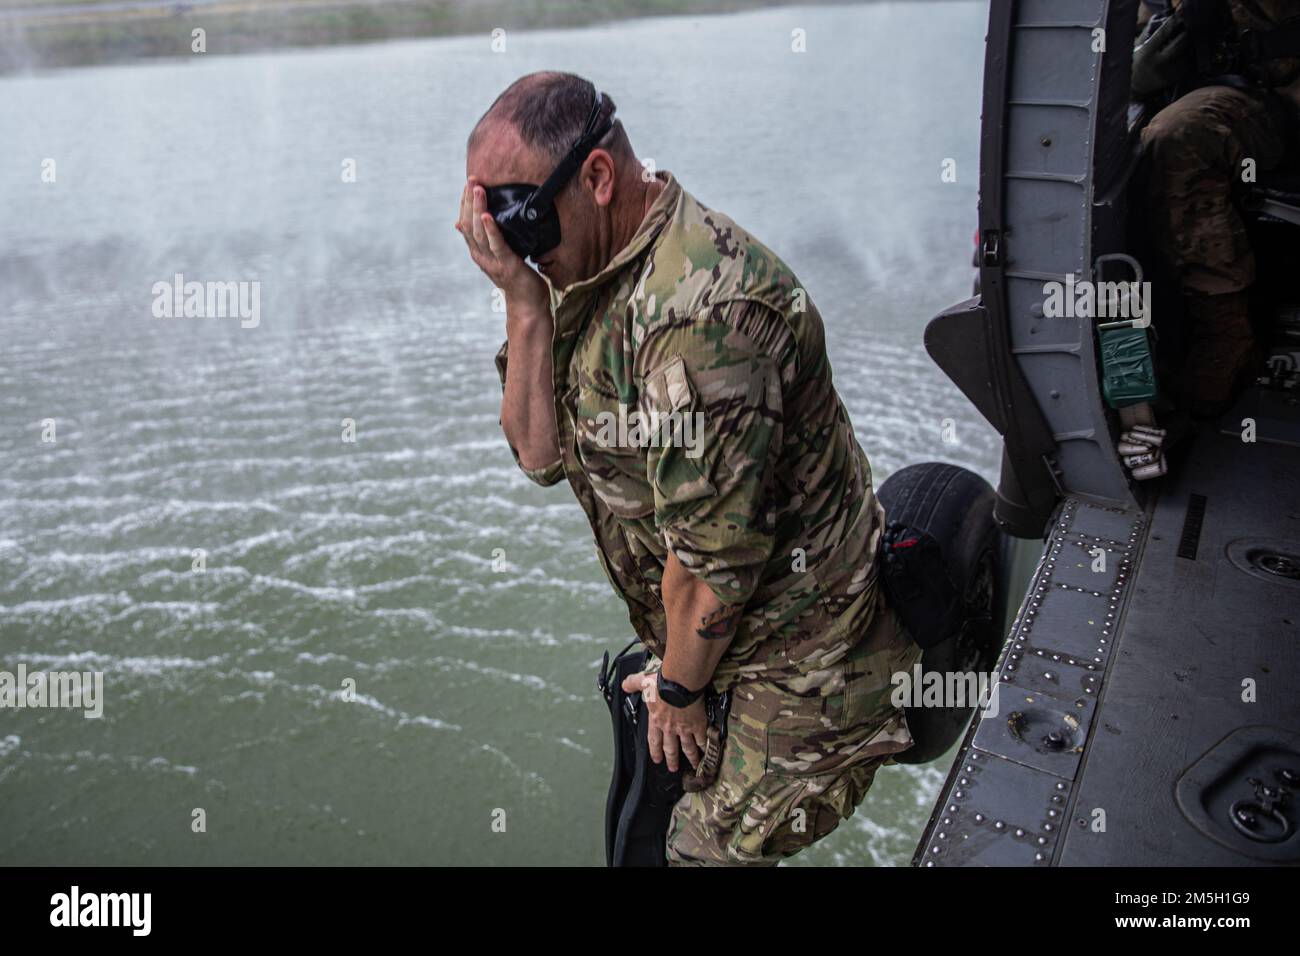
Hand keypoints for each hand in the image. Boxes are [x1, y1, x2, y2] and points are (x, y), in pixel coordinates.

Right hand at [455, 177, 549, 316]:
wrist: (527, 306)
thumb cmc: (517, 280)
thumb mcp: (500, 257)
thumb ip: (487, 242)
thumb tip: (466, 224)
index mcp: (479, 254)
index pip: (466, 225)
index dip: (465, 204)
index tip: (468, 185)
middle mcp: (481, 257)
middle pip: (470, 225)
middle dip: (470, 201)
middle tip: (471, 180)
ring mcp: (492, 262)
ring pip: (479, 232)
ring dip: (478, 208)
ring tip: (478, 190)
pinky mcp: (507, 265)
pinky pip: (497, 244)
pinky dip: (491, 229)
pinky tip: (488, 215)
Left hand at [621, 670, 707, 772]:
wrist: (681, 684)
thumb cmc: (663, 684)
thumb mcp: (644, 682)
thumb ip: (634, 684)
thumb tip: (625, 685)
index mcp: (656, 720)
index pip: (654, 740)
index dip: (655, 751)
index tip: (657, 758)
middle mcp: (670, 728)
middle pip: (670, 748)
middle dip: (672, 759)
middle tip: (673, 767)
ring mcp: (684, 728)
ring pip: (687, 747)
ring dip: (691, 757)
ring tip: (694, 765)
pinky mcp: (697, 725)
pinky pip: (701, 739)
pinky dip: (704, 746)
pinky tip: (706, 751)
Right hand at [1132, 12, 1190, 96]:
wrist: (1133, 90)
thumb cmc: (1134, 65)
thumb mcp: (1135, 49)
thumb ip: (1147, 34)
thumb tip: (1160, 21)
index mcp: (1146, 53)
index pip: (1162, 33)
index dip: (1172, 24)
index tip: (1177, 18)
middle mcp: (1157, 63)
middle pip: (1179, 43)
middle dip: (1185, 34)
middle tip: (1186, 30)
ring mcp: (1166, 72)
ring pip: (1185, 54)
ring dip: (1187, 46)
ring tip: (1184, 42)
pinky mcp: (1172, 79)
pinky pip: (1185, 65)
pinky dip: (1187, 58)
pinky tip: (1183, 55)